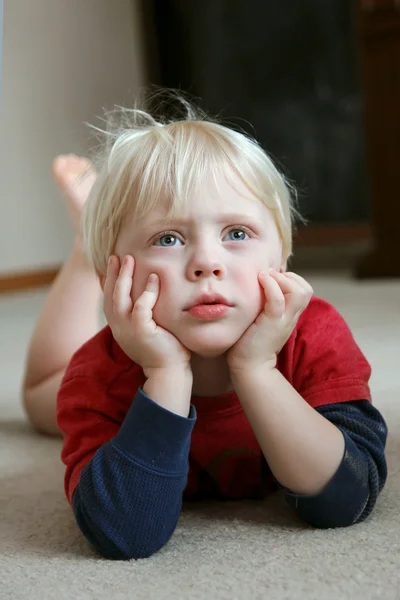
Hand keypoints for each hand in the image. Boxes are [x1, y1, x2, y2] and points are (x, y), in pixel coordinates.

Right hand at [103, 255, 190, 376]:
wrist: (169, 372)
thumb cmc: (164, 350)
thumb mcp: (147, 330)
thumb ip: (143, 315)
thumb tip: (145, 299)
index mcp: (119, 328)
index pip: (108, 301)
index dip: (106, 282)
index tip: (109, 265)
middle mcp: (119, 328)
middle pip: (110, 296)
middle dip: (112, 274)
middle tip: (116, 256)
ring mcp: (128, 330)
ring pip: (120, 298)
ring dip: (123, 277)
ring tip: (128, 259)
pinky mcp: (142, 332)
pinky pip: (141, 307)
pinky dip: (147, 292)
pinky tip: (153, 278)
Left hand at [226, 268, 312, 373]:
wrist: (249, 367)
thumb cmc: (250, 342)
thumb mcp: (262, 319)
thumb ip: (266, 305)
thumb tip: (260, 285)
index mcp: (290, 315)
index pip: (304, 291)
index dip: (292, 279)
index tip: (273, 277)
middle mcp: (290, 317)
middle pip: (306, 290)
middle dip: (290, 276)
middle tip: (271, 276)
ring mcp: (283, 320)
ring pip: (299, 292)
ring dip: (283, 279)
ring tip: (266, 277)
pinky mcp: (271, 322)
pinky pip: (278, 299)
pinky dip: (271, 285)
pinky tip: (260, 280)